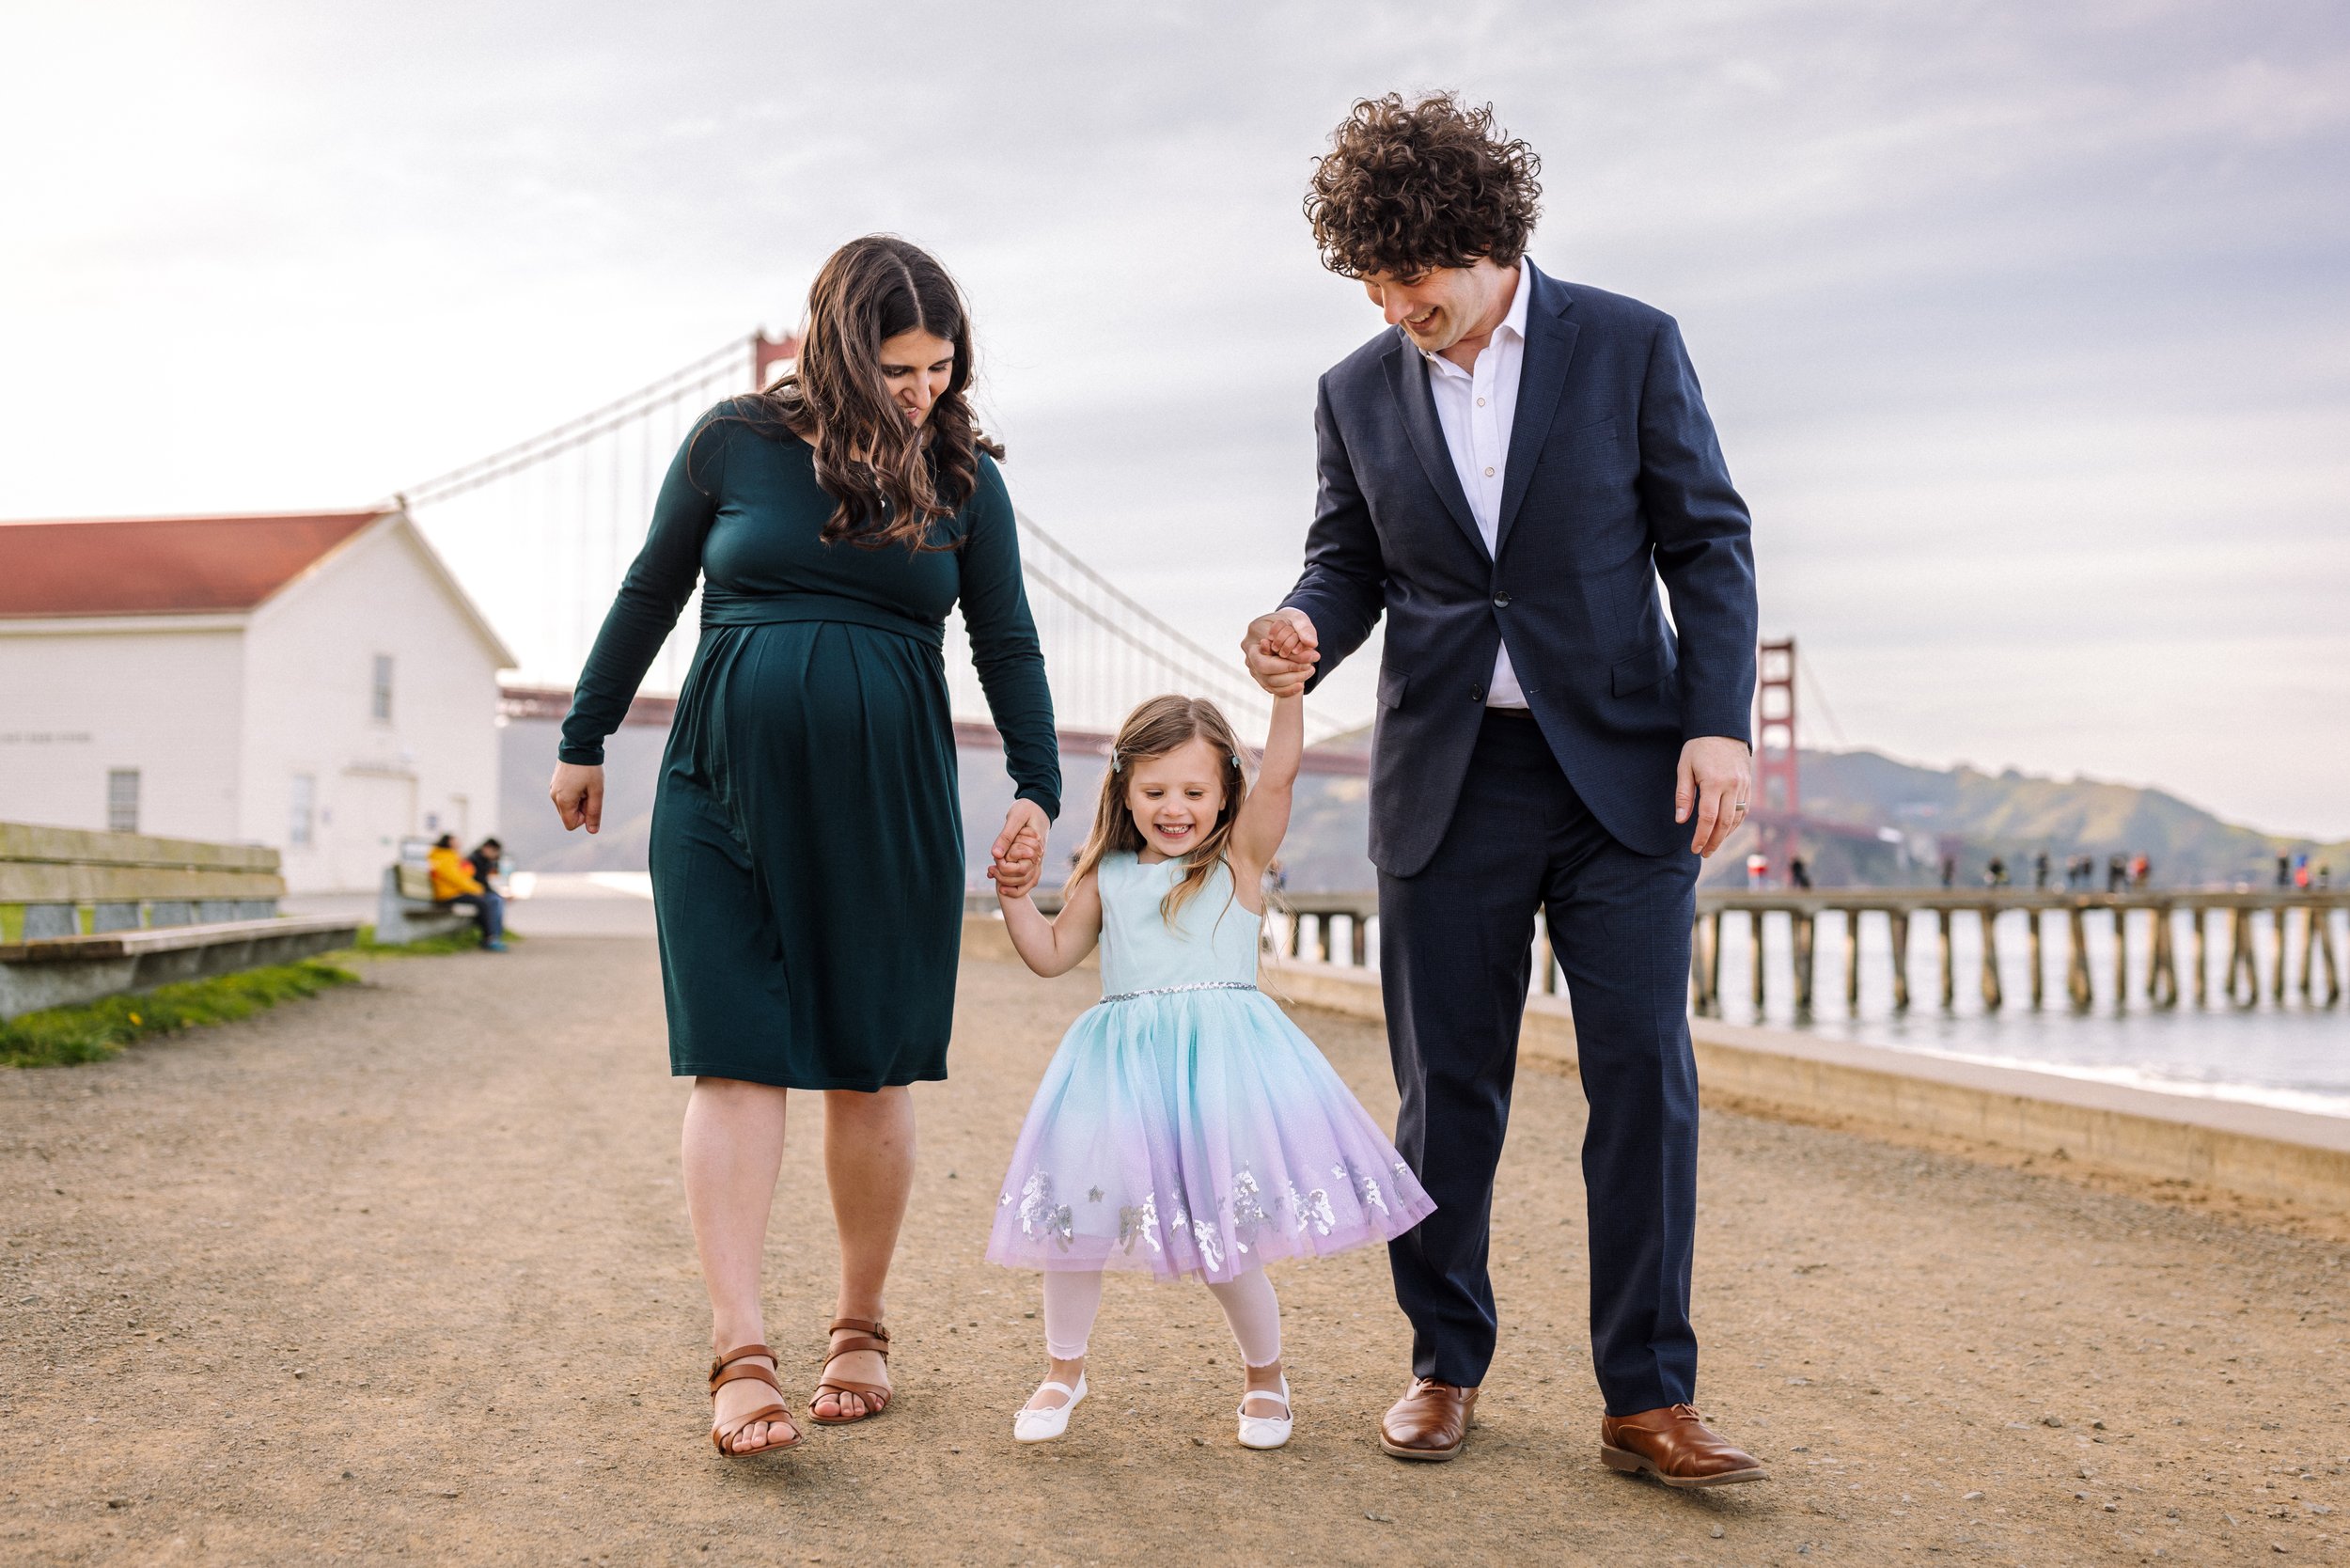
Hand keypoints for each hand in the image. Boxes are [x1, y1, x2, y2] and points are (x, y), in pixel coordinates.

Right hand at [550, 762, 604, 834]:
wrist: (579, 746)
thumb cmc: (589, 769)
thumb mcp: (596, 792)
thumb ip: (594, 813)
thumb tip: (593, 831)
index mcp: (563, 800)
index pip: (571, 825)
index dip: (584, 818)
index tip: (590, 802)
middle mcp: (554, 797)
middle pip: (569, 816)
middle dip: (581, 808)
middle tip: (589, 791)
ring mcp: (553, 789)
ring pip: (567, 806)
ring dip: (578, 801)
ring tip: (584, 785)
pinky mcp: (554, 784)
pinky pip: (564, 797)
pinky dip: (574, 794)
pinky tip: (579, 780)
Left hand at [988, 800, 1048, 898]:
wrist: (1039, 805)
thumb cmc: (1027, 809)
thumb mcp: (1015, 818)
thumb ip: (1006, 837)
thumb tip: (995, 855)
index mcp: (1036, 847)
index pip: (1021, 868)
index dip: (1005, 867)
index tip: (994, 858)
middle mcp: (1039, 857)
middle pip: (1024, 878)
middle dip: (1004, 876)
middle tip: (990, 868)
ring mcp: (1038, 860)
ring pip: (1027, 882)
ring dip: (1009, 883)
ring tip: (992, 874)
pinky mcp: (1034, 861)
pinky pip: (1028, 880)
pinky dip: (1016, 886)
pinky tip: (1001, 883)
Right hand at [1242, 608, 1317, 696]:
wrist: (1285, 628)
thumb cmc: (1291, 621)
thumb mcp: (1299, 619)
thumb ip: (1305, 629)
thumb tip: (1312, 643)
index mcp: (1255, 630)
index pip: (1269, 651)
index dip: (1290, 660)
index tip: (1312, 658)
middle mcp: (1249, 649)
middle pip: (1264, 668)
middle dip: (1290, 671)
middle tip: (1311, 667)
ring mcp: (1251, 663)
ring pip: (1268, 681)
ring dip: (1291, 681)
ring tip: (1309, 671)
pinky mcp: (1258, 675)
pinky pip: (1270, 688)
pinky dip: (1286, 689)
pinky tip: (1301, 685)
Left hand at [1675, 736, 1751, 857]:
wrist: (1722, 726)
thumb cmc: (1698, 746)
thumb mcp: (1684, 767)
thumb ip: (1684, 795)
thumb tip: (1681, 820)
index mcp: (1714, 782)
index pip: (1708, 818)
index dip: (1701, 837)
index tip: (1694, 848)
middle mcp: (1733, 786)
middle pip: (1725, 823)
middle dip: (1714, 841)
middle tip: (1704, 853)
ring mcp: (1743, 785)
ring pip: (1737, 818)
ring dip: (1725, 835)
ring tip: (1713, 845)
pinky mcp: (1749, 783)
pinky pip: (1745, 809)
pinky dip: (1736, 823)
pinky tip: (1725, 830)